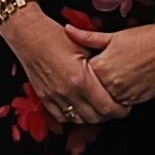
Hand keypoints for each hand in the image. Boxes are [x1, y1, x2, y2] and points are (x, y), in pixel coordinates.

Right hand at [2, 5, 120, 129]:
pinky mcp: (44, 97)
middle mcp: (68, 92)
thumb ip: (100, 67)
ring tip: (98, 107)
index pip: (107, 107)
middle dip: (109, 115)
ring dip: (91, 116)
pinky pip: (62, 117)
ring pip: (79, 120)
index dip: (120, 110)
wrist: (28, 34)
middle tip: (115, 107)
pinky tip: (78, 107)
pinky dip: (73, 116)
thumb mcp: (85, 48)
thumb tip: (115, 79)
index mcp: (81, 80)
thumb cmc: (56, 36)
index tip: (125, 106)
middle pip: (96, 117)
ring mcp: (54, 97)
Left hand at [86, 20, 154, 113]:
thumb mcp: (113, 36)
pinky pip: (121, 107)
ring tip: (108, 86)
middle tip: (95, 81)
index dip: (80, 73)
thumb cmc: (144, 38)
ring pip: (105, 103)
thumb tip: (68, 29)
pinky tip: (121, 90)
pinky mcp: (136, 100)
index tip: (81, 69)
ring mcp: (123, 94)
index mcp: (101, 66)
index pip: (80, 77)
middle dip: (91, 88)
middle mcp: (109, 84)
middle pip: (91, 92)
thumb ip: (88, 37)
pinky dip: (118, 101)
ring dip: (104, 97)